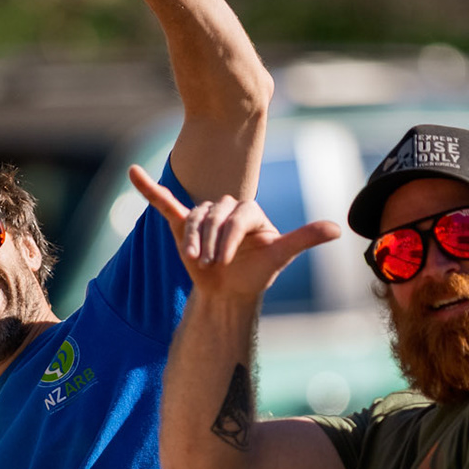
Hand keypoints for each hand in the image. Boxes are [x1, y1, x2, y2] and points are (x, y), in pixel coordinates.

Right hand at [130, 165, 340, 302]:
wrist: (226, 295)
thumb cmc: (255, 277)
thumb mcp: (279, 256)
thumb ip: (304, 238)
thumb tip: (337, 229)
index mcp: (251, 210)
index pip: (237, 214)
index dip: (228, 237)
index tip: (223, 262)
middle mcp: (228, 207)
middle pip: (214, 213)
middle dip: (210, 240)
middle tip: (210, 265)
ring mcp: (204, 214)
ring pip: (193, 216)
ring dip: (191, 239)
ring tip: (194, 260)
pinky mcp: (183, 223)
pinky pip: (165, 203)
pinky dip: (148, 189)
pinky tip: (132, 172)